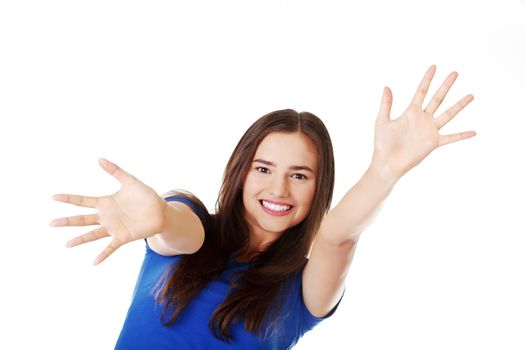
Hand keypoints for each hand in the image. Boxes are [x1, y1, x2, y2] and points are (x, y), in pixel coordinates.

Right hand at [50, 158, 166, 264]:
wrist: (161, 211)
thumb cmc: (145, 196)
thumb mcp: (130, 181)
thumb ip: (115, 171)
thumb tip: (100, 159)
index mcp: (105, 203)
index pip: (82, 201)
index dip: (69, 198)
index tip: (54, 197)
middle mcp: (106, 217)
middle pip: (82, 219)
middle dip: (67, 221)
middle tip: (51, 223)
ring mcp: (113, 228)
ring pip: (93, 234)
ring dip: (80, 239)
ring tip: (67, 244)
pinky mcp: (123, 237)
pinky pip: (111, 247)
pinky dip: (103, 254)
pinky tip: (95, 262)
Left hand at [371, 65, 475, 178]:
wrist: (387, 162)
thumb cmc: (383, 143)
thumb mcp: (382, 121)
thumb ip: (386, 104)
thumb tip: (386, 86)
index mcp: (411, 112)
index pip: (421, 91)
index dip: (427, 79)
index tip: (434, 67)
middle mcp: (423, 119)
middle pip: (437, 98)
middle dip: (446, 86)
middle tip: (455, 73)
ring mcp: (430, 130)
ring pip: (448, 114)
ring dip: (459, 105)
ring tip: (471, 95)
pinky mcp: (433, 143)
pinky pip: (451, 138)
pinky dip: (462, 135)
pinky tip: (474, 132)